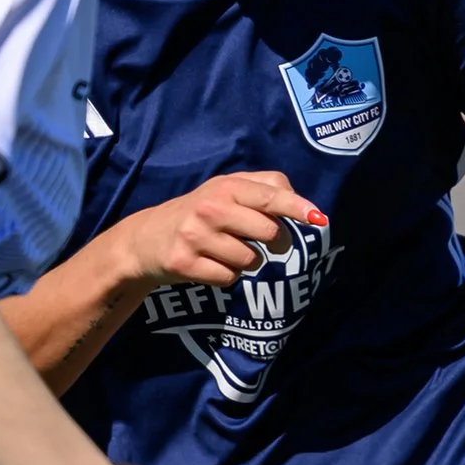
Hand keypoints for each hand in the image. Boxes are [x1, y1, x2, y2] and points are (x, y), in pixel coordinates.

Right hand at [120, 171, 326, 288]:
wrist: (146, 239)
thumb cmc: (201, 214)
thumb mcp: (227, 191)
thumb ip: (265, 188)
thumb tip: (304, 205)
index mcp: (225, 187)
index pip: (269, 195)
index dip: (297, 207)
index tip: (318, 219)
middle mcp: (210, 208)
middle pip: (268, 232)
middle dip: (275, 242)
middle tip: (263, 240)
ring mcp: (195, 236)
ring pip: (251, 260)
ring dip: (247, 261)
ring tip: (226, 250)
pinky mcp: (185, 263)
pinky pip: (229, 278)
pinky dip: (227, 275)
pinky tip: (210, 263)